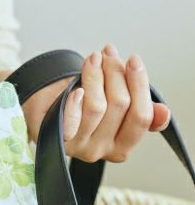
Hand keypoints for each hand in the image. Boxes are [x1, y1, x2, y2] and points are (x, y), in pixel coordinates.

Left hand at [22, 45, 170, 162]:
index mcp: (122, 146)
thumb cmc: (81, 107)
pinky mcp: (57, 141)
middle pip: (120, 106)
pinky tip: (76, 89)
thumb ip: (138, 111)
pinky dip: (75, 103)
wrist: (42, 110)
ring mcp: (78, 147)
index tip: (133, 59)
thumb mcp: (113, 108)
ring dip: (96, 77)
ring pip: (97, 107)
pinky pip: (71, 123)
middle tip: (108, 54)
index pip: (141, 117)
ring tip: (92, 59)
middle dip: (116, 73)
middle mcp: (102, 151)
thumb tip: (163, 113)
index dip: (140, 85)